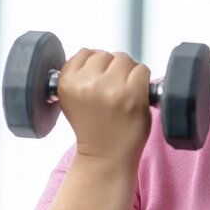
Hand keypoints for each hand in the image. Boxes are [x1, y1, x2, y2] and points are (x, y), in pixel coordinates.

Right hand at [58, 48, 151, 165]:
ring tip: (123, 93)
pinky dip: (142, 79)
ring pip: (125, 60)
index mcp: (67, 83)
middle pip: (107, 55)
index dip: (95, 65)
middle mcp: (87, 83)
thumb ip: (79, 75)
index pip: (85, 53)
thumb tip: (96, 54)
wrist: (105, 156)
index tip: (98, 81)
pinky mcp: (133, 95)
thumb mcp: (71, 98)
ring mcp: (111, 89)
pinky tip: (135, 95)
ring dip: (128, 72)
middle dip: (113, 69)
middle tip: (113, 90)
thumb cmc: (92, 127)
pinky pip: (142, 70)